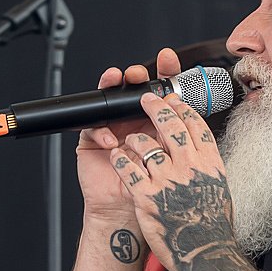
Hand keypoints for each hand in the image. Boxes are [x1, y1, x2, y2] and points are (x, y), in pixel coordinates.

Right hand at [76, 48, 181, 221]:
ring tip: (117, 83)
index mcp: (156, 120)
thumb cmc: (153, 187)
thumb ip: (174, 130)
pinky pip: (93, 128)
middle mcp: (133, 120)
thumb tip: (179, 101)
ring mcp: (112, 128)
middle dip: (135, 76)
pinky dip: (102, 132)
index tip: (168, 58)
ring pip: (109, 100)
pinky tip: (112, 142)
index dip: (164, 71)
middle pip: (132, 89)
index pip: (160, 89)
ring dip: (112, 89)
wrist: (129, 212)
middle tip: (138, 73)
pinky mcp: (92, 141)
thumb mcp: (170, 156)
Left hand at [107, 92, 236, 270]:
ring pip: (143, 144)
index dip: (181, 107)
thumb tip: (198, 149)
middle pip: (169, 124)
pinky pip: (126, 167)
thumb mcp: (218, 188)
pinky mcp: (145, 196)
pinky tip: (117, 156)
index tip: (173, 100)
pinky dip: (119, 159)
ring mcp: (166, 180)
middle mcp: (188, 167)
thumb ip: (206, 166)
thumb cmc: (211, 227)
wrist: (204, 255)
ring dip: (133, 139)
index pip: (195, 124)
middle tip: (145, 100)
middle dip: (154, 106)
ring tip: (129, 140)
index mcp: (209, 163)